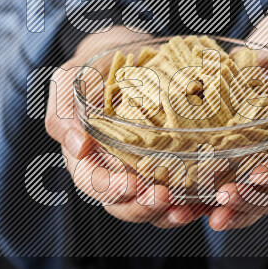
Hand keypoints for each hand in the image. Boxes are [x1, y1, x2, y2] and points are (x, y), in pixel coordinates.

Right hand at [44, 27, 210, 227]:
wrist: (130, 54)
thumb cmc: (95, 67)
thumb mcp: (70, 80)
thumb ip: (63, 111)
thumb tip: (77, 146)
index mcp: (87, 157)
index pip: (93, 183)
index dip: (109, 189)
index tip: (130, 184)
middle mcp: (114, 170)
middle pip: (123, 204)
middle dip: (143, 208)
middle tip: (163, 198)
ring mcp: (143, 171)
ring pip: (151, 206)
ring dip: (168, 214)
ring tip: (186, 209)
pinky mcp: (170, 165)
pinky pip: (179, 193)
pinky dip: (191, 202)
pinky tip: (204, 201)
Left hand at [207, 11, 267, 230]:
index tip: (257, 173)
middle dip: (248, 203)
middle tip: (222, 200)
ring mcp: (257, 170)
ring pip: (244, 202)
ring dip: (222, 211)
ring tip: (192, 215)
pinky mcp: (231, 166)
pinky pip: (217, 190)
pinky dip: (199, 202)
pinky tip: (177, 206)